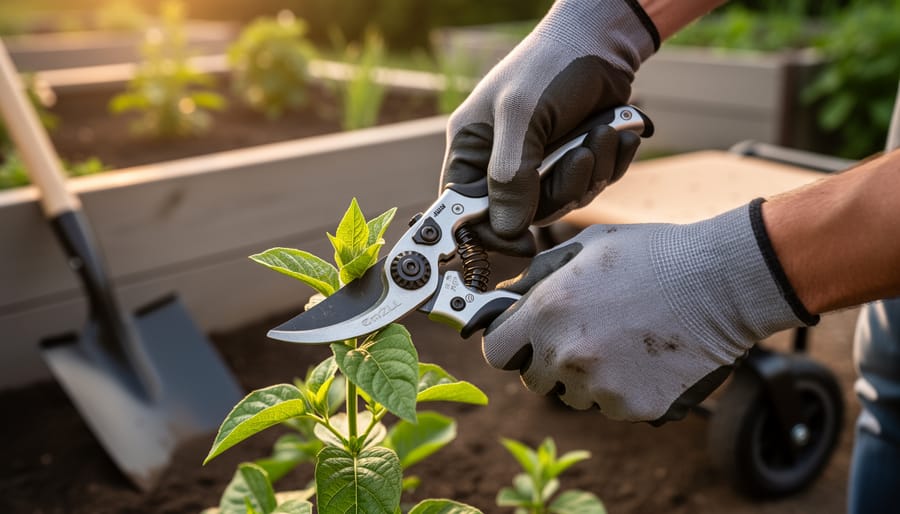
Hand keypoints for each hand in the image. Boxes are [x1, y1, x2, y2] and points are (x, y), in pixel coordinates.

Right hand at [440, 0, 657, 255]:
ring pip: (562, 202)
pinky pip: (591, 186)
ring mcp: (540, 164)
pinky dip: (608, 164)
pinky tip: (613, 133)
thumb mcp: (521, 116)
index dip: (488, 232)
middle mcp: (502, 161)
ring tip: (600, 132)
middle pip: (523, 213)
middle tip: (578, 156)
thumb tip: (506, 229)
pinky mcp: (574, 161)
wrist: (603, 41)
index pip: (464, 208)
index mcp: (473, 148)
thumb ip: (510, 174)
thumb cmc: (549, 67)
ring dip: (589, 172)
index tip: (520, 241)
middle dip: (559, 189)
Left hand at [482, 201, 817, 422]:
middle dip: (548, 362)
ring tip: (625, 342)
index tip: (525, 339)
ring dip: (587, 377)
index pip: (496, 350)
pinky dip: (624, 389)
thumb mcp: (588, 246)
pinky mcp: (634, 408)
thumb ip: (540, 274)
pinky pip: (613, 405)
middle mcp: (566, 355)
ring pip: (574, 395)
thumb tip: (510, 294)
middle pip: (533, 379)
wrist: (723, 282)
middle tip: (585, 336)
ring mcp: (600, 387)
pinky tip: (648, 358)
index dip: (510, 344)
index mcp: (547, 312)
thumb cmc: (654, 254)